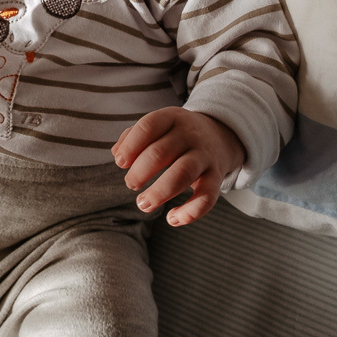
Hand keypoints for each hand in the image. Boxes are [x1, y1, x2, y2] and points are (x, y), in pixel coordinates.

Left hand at [111, 107, 243, 226]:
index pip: (148, 126)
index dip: (130, 146)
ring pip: (183, 174)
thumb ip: (133, 136)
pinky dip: (189, 213)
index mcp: (171, 118)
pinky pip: (206, 197)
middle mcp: (190, 135)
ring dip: (159, 193)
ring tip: (143, 204)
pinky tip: (172, 218)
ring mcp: (205, 156)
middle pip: (160, 153)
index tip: (120, 163)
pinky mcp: (217, 177)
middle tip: (131, 184)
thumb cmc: (177, 134)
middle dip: (139, 173)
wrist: (220, 136)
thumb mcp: (158, 126)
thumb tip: (117, 154)